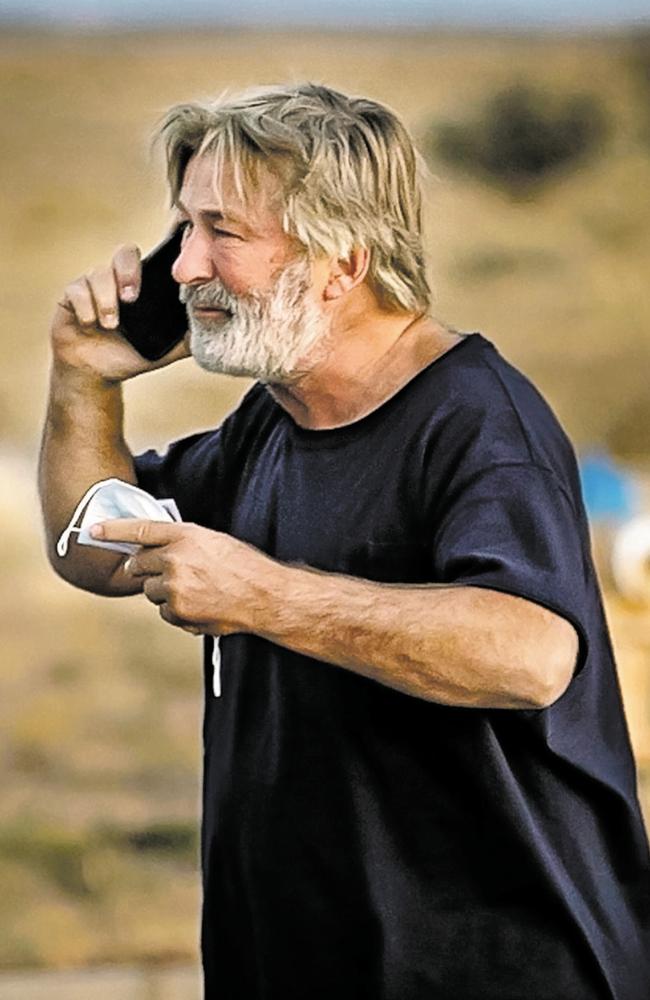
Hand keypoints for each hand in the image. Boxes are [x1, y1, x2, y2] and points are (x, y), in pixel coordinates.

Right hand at [51, 241, 189, 382]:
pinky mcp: (71, 296)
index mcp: (142, 285)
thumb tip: (215, 327)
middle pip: (124, 253)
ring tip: (111, 324)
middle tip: (132, 298)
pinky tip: (90, 324)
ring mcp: (93, 285)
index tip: (168, 267)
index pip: (151, 257)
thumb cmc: (131, 355)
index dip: (159, 252)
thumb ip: (187, 338)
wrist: (97, 374)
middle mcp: (117, 279)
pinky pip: (77, 291)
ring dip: (106, 300)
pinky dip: (86, 308)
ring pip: (98, 274)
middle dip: (128, 273)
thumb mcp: (165, 349)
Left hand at [91, 519, 277, 635]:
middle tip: (163, 571)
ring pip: (150, 590)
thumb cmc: (243, 566)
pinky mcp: (178, 612)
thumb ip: (182, 542)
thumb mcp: (213, 541)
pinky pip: (164, 612)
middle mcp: (175, 559)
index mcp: (185, 536)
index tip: (92, 530)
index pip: (140, 529)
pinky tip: (200, 605)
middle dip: (143, 568)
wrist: (264, 596)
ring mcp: (174, 588)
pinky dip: (176, 611)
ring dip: (164, 591)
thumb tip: (155, 550)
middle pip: (138, 564)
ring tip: (196, 590)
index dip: (113, 529)